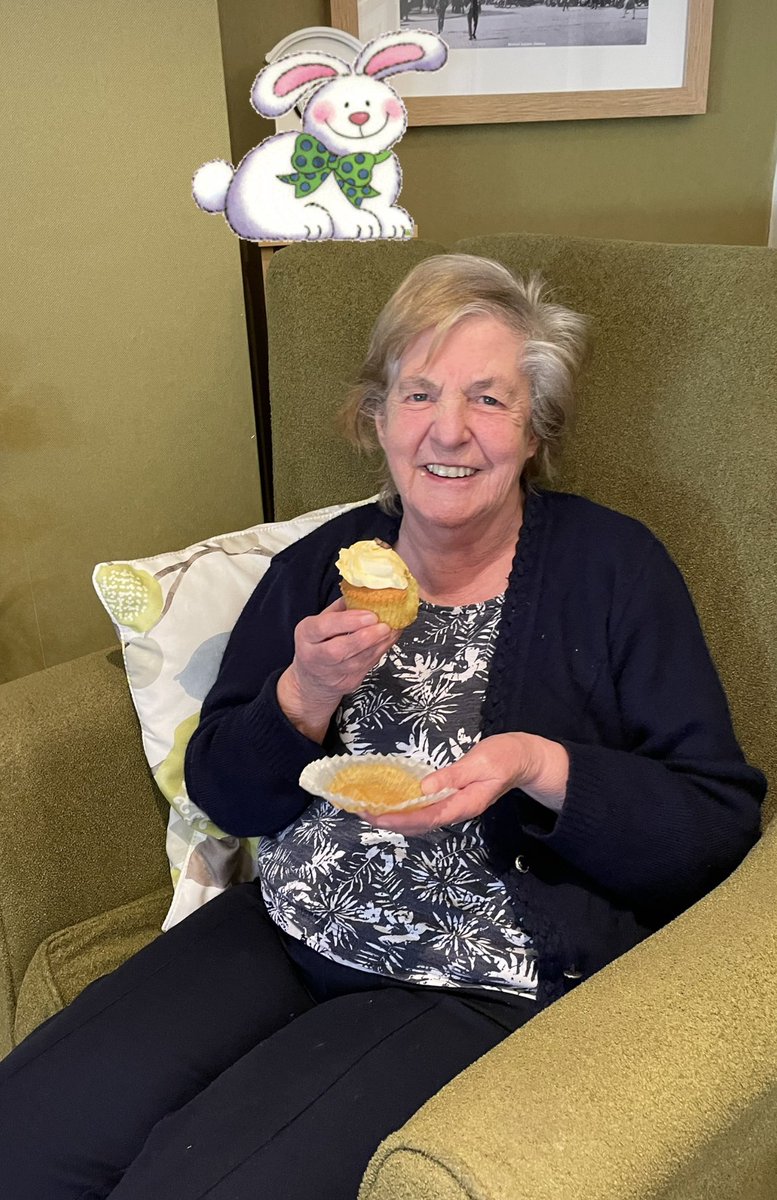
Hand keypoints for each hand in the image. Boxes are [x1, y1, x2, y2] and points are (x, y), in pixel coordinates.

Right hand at [277, 597, 398, 741]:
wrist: (312, 680)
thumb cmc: (318, 644)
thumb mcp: (320, 622)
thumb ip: (340, 608)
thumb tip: (365, 592)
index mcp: (306, 635)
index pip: (324, 627)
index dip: (347, 621)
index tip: (369, 615)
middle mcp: (314, 656)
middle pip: (338, 649)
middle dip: (364, 637)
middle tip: (383, 625)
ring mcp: (331, 673)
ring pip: (357, 661)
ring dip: (378, 644)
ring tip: (391, 629)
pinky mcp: (347, 683)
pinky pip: (367, 666)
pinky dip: (381, 651)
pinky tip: (389, 639)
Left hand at [362, 733, 568, 834]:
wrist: (522, 758)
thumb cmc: (503, 757)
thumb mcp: (479, 763)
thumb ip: (453, 776)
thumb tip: (424, 788)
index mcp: (465, 804)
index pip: (427, 818)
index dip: (400, 819)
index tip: (376, 816)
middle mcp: (457, 810)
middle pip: (420, 824)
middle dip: (391, 821)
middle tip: (363, 813)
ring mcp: (455, 807)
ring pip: (421, 820)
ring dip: (396, 818)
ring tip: (371, 811)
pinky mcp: (452, 799)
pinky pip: (426, 810)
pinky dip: (407, 810)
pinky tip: (393, 803)